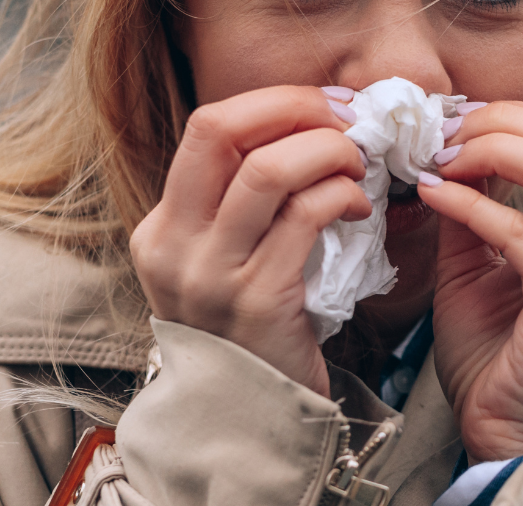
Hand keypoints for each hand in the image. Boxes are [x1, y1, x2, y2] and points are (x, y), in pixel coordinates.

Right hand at [131, 85, 371, 395]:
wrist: (252, 419)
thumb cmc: (257, 330)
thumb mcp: (228, 262)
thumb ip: (249, 203)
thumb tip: (314, 126)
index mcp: (162, 227)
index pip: (208, 127)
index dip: (274, 104)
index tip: (325, 106)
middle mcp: (173, 244)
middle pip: (222, 131)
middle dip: (296, 109)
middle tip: (346, 121)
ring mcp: (209, 273)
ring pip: (267, 170)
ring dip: (327, 152)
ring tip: (358, 166)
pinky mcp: (255, 300)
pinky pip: (304, 217)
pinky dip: (341, 196)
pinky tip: (360, 210)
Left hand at [417, 102, 522, 460]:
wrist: (507, 431)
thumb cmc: (498, 353)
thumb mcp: (483, 261)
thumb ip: (478, 202)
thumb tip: (451, 145)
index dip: (516, 122)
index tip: (455, 122)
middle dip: (505, 125)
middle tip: (445, 130)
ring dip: (495, 151)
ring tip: (443, 156)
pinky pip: (520, 232)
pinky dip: (472, 204)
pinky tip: (434, 194)